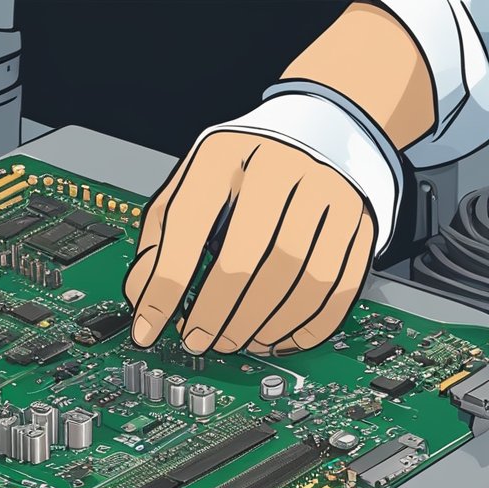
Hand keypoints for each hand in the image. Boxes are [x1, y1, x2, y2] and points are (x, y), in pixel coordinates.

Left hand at [124, 132, 373, 354]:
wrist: (321, 131)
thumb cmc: (243, 171)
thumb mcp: (189, 188)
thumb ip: (160, 241)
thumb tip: (141, 299)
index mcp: (224, 156)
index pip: (187, 228)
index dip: (164, 288)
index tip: (148, 328)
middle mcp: (282, 168)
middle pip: (249, 257)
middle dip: (217, 312)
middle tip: (199, 340)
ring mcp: (330, 193)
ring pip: (300, 278)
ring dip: (262, 324)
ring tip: (235, 341)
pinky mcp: (362, 221)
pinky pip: (341, 286)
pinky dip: (307, 325)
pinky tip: (277, 337)